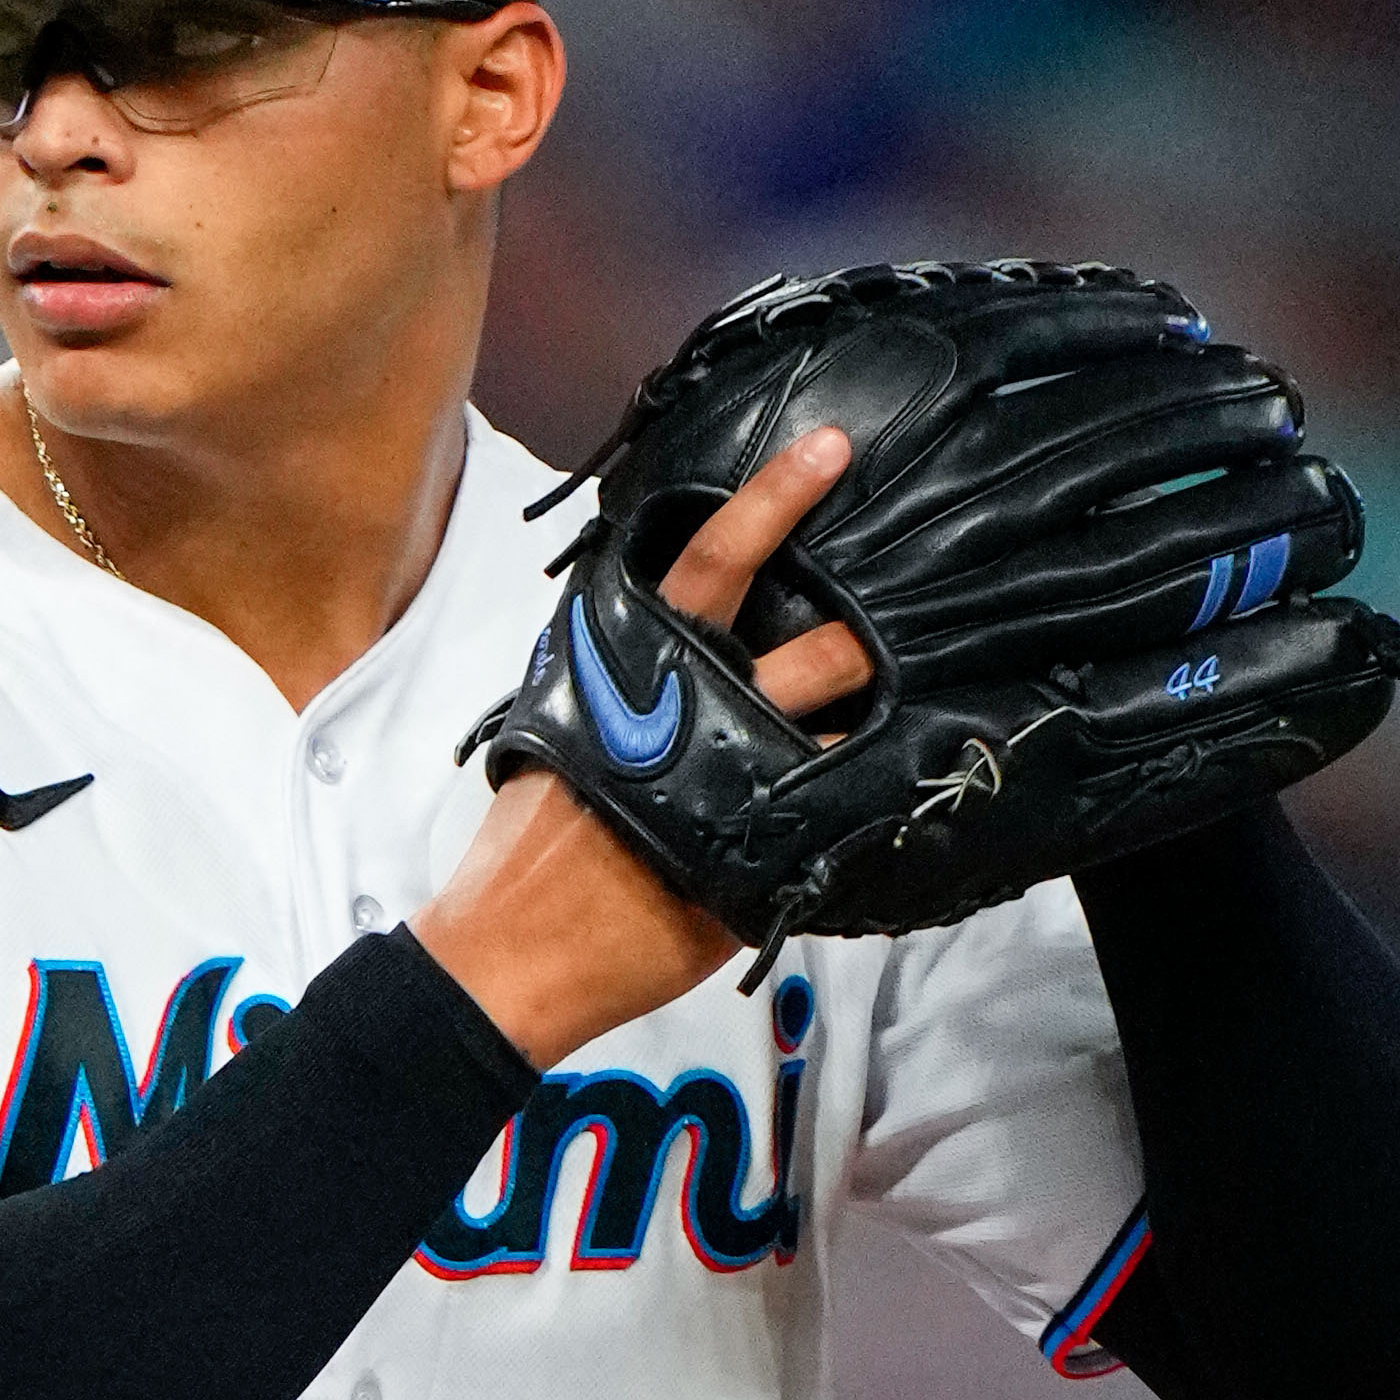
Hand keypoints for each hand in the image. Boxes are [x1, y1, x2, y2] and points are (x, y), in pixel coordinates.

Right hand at [419, 424, 872, 1063]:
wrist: (513, 947)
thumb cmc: (530, 836)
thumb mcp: (564, 723)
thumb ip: (624, 681)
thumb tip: (669, 652)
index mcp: (638, 661)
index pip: (712, 562)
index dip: (773, 503)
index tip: (830, 452)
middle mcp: (695, 712)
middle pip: (806, 653)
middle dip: (855, 641)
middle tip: (886, 634)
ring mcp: (731, 789)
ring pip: (831, 738)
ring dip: (862, 732)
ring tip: (883, 731)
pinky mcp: (752, 863)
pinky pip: (823, 826)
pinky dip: (848, 814)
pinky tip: (865, 812)